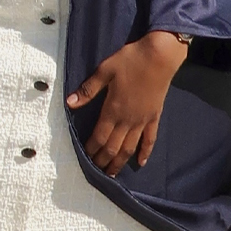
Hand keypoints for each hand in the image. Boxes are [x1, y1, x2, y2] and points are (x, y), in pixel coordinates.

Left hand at [66, 31, 189, 176]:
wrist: (160, 56)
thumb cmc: (130, 60)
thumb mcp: (105, 70)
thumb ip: (88, 89)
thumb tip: (70, 103)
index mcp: (113, 109)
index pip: (99, 137)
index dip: (91, 149)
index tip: (84, 156)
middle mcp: (128, 120)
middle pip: (113, 147)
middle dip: (103, 160)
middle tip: (95, 171)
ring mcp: (143, 120)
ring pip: (129, 148)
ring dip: (120, 162)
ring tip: (112, 173)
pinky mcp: (154, 117)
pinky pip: (150, 139)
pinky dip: (145, 152)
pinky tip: (141, 163)